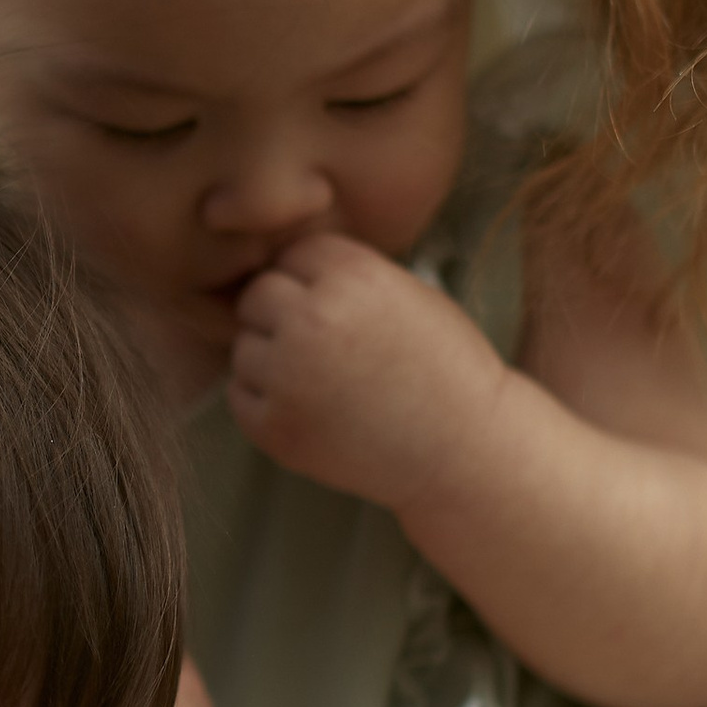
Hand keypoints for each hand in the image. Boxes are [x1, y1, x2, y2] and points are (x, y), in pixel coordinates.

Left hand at [227, 230, 503, 507]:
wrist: (465, 451)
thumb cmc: (444, 369)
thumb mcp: (409, 294)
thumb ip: (345, 275)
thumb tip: (279, 265)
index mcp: (351, 276)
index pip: (292, 254)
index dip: (313, 282)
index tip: (340, 311)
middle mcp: (313, 318)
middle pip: (257, 295)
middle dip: (282, 316)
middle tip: (326, 349)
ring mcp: (287, 376)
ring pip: (244, 347)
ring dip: (271, 361)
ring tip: (327, 383)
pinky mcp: (273, 427)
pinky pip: (241, 396)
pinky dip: (267, 404)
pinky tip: (316, 412)